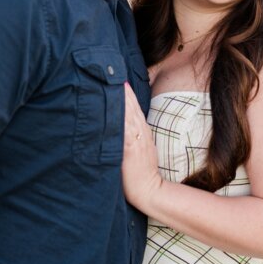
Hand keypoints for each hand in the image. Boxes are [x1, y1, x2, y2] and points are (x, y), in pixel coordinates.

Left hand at [122, 84, 163, 212]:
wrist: (150, 190)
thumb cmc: (142, 173)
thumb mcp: (142, 151)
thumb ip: (133, 138)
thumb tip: (123, 127)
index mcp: (143, 133)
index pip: (134, 109)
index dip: (127, 94)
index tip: (118, 79)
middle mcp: (140, 134)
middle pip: (131, 108)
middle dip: (122, 90)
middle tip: (112, 73)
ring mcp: (135, 141)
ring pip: (128, 115)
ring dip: (121, 100)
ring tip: (113, 83)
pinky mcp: (129, 150)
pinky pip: (124, 131)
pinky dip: (120, 118)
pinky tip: (114, 108)